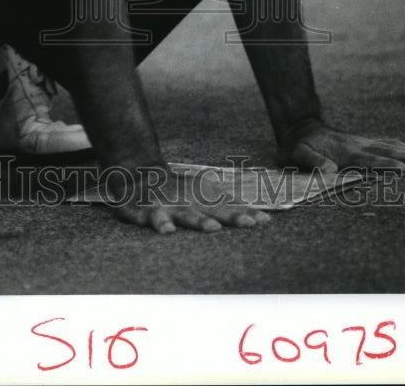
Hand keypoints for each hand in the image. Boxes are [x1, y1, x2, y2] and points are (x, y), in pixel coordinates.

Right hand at [107, 166, 270, 233]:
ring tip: (213, 228)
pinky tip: (168, 231)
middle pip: (214, 210)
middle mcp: (190, 201)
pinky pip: (154, 218)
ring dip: (199, 220)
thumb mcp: (203, 193)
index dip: (246, 213)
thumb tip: (264, 219)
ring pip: (186, 214)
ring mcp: (169, 206)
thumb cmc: (178, 190)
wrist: (139, 174)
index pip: (229, 207)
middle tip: (249, 223)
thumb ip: (229, 207)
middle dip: (231, 216)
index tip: (265, 221)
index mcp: (203, 198)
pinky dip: (160, 223)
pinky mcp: (148, 211)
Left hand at [279, 119, 404, 173]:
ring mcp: (362, 143)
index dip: (384, 164)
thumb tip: (329, 171)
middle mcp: (358, 146)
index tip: (403, 168)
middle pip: (388, 150)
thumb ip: (312, 161)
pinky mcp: (363, 143)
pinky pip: (387, 144)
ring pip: (391, 146)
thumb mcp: (297, 154)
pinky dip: (403, 147)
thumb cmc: (297, 146)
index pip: (368, 159)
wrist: (299, 126)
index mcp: (344, 152)